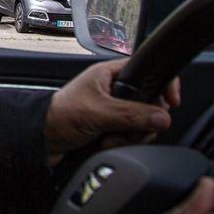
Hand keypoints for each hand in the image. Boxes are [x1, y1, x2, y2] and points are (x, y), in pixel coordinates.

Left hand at [44, 59, 178, 162]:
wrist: (42, 141)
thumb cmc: (58, 116)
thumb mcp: (97, 112)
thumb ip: (131, 114)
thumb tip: (162, 117)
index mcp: (111, 74)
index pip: (148, 70)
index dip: (164, 84)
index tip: (172, 101)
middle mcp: (115, 91)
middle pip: (151, 103)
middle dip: (141, 121)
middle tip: (125, 128)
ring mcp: (115, 111)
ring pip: (144, 123)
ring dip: (130, 135)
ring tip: (108, 137)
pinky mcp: (113, 128)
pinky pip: (133, 136)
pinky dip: (123, 142)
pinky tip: (106, 143)